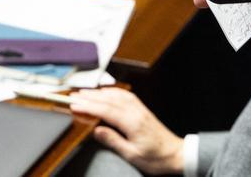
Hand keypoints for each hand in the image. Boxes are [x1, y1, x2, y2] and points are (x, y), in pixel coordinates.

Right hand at [69, 88, 183, 174]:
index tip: (74, 104)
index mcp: (133, 123)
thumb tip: (96, 130)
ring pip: (117, 95)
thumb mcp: (132, 155)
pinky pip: (126, 96)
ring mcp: (140, 110)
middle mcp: (136, 112)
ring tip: (85, 92)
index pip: (105, 110)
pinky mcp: (143, 111)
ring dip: (100, 93)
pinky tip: (107, 92)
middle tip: (73, 95)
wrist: (176, 155)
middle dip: (90, 97)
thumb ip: (113, 141)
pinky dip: (114, 92)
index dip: (88, 106)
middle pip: (109, 100)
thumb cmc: (156, 158)